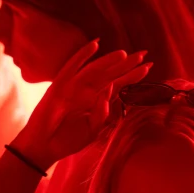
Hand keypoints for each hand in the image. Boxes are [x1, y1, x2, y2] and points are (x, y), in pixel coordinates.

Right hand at [12, 40, 150, 169]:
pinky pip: (72, 67)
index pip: (118, 85)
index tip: (148, 66)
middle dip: (126, 65)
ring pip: (95, 70)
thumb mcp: (92, 130)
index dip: (132, 76)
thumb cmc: (67, 140)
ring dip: (109, 61)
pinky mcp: (59, 86)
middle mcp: (87, 92)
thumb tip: (111, 89)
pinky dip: (82, 56)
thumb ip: (103, 112)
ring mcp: (73, 87)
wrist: (45, 147)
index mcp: (97, 102)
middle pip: (110, 74)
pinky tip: (94, 45)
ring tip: (124, 54)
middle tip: (144, 54)